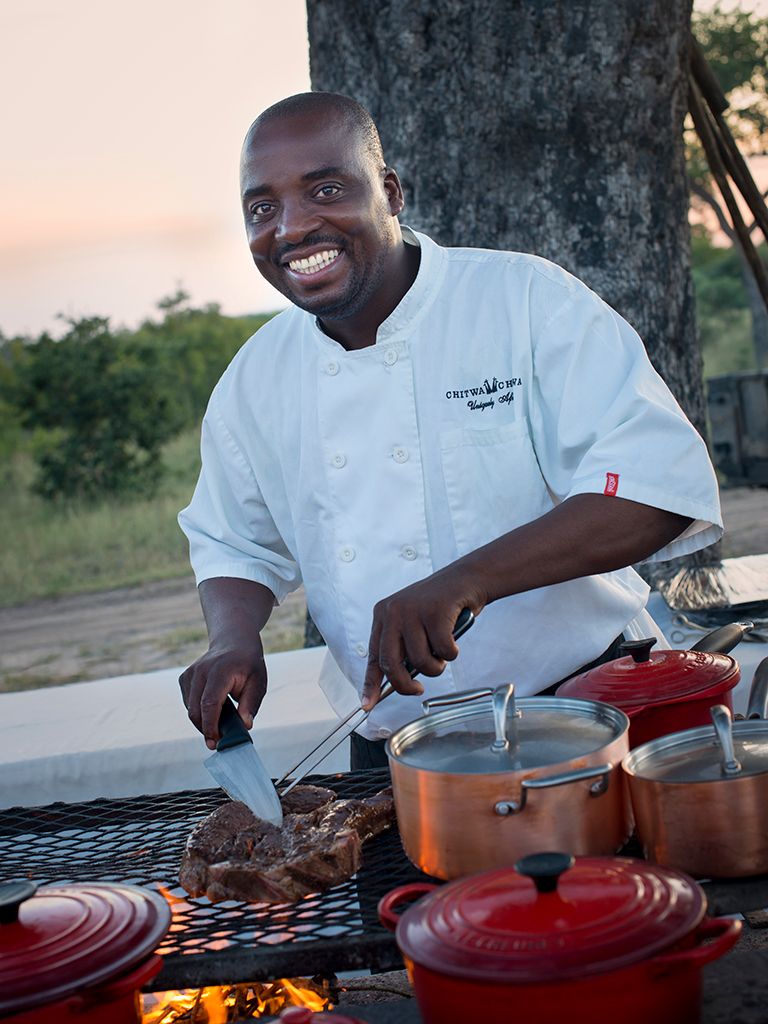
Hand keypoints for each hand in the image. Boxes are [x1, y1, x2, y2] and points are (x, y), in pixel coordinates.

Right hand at [179, 639, 267, 749]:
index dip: (211, 726)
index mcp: (220, 671)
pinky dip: (199, 712)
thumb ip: (251, 704)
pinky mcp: (185, 678)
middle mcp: (201, 671)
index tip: (215, 743)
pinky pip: (188, 703)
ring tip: (221, 723)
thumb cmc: (248, 664)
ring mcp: (190, 674)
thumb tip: (245, 725)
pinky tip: (213, 709)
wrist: (234, 641)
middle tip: (219, 742)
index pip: (210, 703)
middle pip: (196, 710)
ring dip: (203, 722)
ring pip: (190, 709)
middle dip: (206, 729)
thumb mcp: (258, 682)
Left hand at [361, 570, 485, 709]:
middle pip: (391, 663)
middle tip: (418, 688)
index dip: (370, 684)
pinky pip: (443, 651)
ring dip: (436, 666)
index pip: (373, 656)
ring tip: (443, 653)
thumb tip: (399, 681)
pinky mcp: (435, 612)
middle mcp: (393, 611)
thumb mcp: (413, 623)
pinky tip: (454, 639)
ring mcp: (413, 610)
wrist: (465, 579)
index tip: (368, 704)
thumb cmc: (440, 607)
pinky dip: (452, 652)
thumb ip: (402, 647)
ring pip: (420, 661)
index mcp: (383, 615)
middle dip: (405, 685)